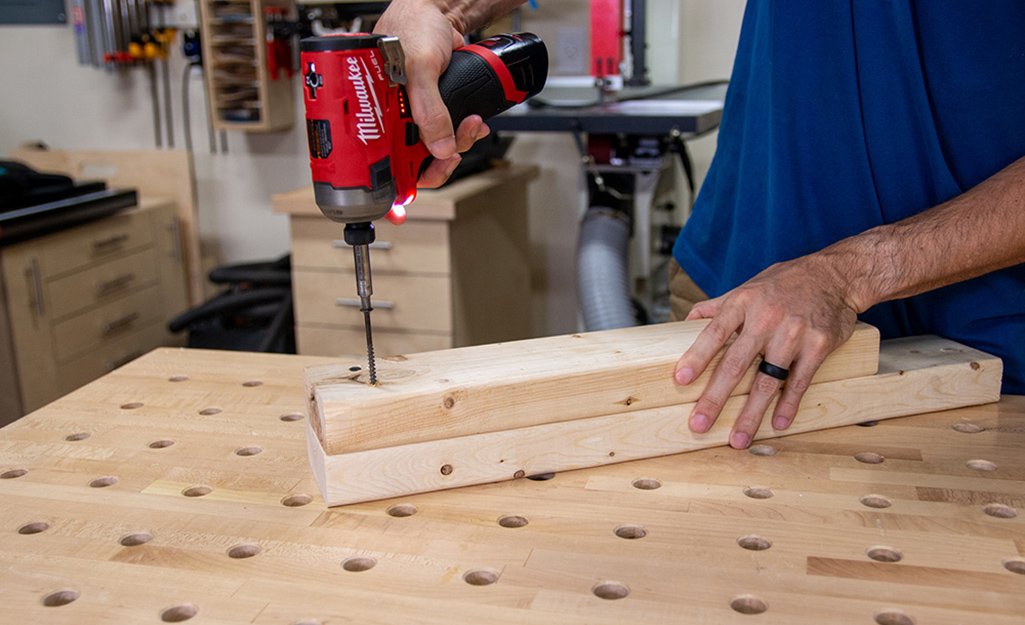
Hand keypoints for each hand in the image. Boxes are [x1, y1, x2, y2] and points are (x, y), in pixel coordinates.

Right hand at [373, 1, 490, 188]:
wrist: (438, 11)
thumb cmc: (412, 26)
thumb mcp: (419, 66)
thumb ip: (429, 107)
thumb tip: (439, 145)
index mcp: (373, 111)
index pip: (376, 159)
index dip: (387, 187)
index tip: (397, 210)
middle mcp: (390, 117)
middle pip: (408, 161)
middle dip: (435, 164)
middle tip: (449, 156)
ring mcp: (412, 115)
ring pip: (432, 150)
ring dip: (455, 146)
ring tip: (469, 128)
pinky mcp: (434, 110)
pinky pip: (448, 133)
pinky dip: (463, 133)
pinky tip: (472, 124)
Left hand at [674, 254, 859, 448]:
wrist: (835, 274)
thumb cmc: (784, 283)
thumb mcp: (747, 287)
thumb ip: (717, 306)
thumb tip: (686, 321)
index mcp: (742, 303)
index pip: (714, 333)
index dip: (697, 357)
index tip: (681, 380)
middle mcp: (766, 318)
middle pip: (736, 364)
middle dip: (715, 397)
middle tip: (700, 424)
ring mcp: (793, 333)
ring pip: (767, 380)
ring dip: (751, 413)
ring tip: (738, 439)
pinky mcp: (819, 345)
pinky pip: (799, 380)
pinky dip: (788, 404)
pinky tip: (777, 423)